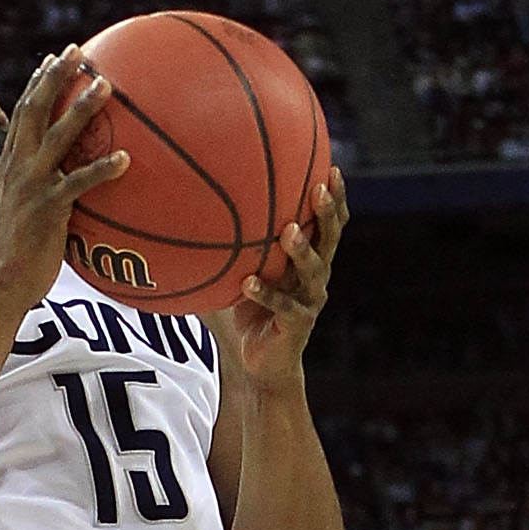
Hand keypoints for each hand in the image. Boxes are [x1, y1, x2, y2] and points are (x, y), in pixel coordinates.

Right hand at [0, 48, 129, 305]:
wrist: (2, 285)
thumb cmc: (18, 256)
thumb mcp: (23, 214)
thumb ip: (41, 191)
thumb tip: (67, 185)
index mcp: (12, 165)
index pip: (23, 114)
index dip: (38, 83)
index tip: (54, 59)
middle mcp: (18, 168)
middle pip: (35, 110)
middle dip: (55, 77)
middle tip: (77, 51)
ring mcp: (32, 187)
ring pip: (57, 136)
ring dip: (82, 108)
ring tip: (106, 84)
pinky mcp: (47, 210)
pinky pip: (78, 184)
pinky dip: (101, 169)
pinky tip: (126, 159)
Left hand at [208, 169, 346, 390]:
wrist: (259, 363)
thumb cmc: (249, 312)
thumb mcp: (243, 272)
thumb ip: (232, 246)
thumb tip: (192, 213)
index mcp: (308, 258)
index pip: (330, 222)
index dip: (335, 197)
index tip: (332, 166)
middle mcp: (316, 276)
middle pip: (331, 238)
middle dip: (327, 212)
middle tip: (319, 188)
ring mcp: (309, 300)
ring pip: (313, 271)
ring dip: (302, 250)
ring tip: (288, 231)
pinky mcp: (298, 325)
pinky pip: (283, 307)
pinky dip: (266, 295)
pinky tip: (248, 282)